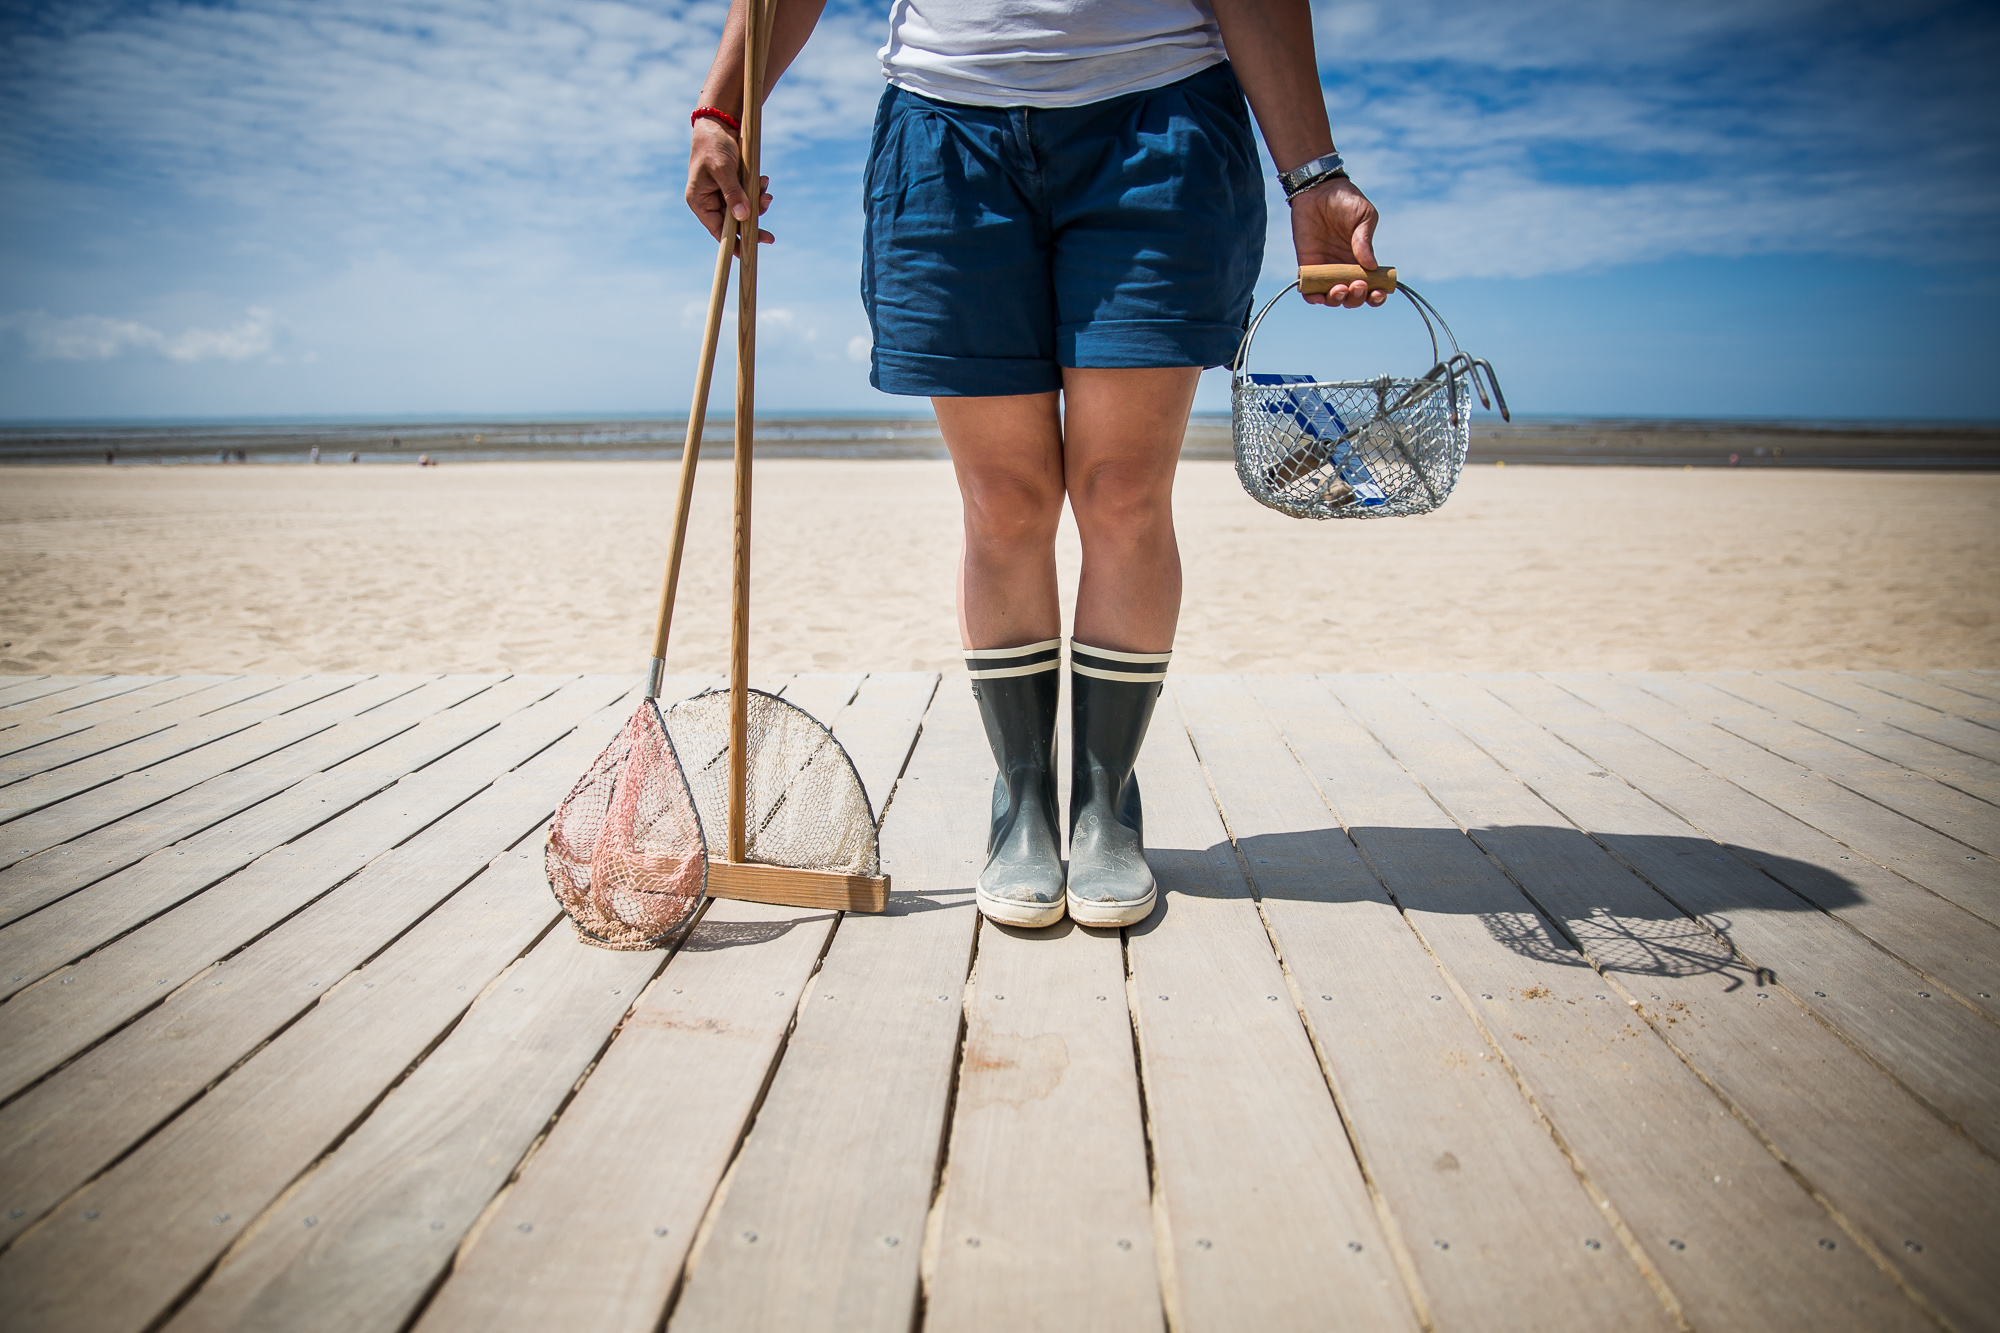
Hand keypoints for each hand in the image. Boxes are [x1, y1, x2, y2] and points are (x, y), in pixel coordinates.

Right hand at [686, 117, 774, 248]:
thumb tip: (743, 218)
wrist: (720, 121)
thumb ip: (733, 193)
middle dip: (752, 223)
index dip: (733, 243)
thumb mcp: (723, 168)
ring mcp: (722, 193)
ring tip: (767, 192)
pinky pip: (749, 196)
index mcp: (700, 201)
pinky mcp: (734, 185)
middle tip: (770, 237)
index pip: (717, 231)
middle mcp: (710, 201)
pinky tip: (764, 181)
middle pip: (734, 223)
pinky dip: (758, 191)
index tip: (749, 254)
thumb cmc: (714, 144)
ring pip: (744, 210)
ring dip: (758, 204)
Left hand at [1290, 177, 1384, 308]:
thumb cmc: (1346, 200)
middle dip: (1357, 298)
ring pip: (1331, 298)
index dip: (1376, 296)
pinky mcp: (1307, 265)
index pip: (1371, 287)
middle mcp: (1344, 270)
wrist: (1319, 189)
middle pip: (1352, 298)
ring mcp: (1325, 270)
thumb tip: (1371, 267)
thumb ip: (1365, 241)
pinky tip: (1319, 297)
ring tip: (1340, 288)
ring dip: (1338, 300)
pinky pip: (1308, 290)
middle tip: (1357, 284)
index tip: (1378, 292)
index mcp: (1362, 261)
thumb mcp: (1364, 217)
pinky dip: (1313, 298)